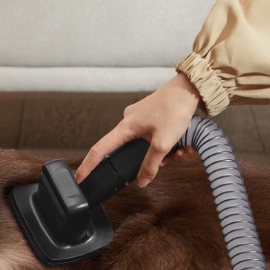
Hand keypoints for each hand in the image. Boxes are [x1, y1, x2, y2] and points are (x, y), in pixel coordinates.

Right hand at [75, 72, 201, 186]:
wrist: (188, 89)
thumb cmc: (174, 109)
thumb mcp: (163, 142)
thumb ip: (151, 164)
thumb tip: (142, 181)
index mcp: (125, 127)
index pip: (100, 150)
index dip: (89, 165)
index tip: (80, 177)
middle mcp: (128, 121)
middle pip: (127, 149)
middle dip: (146, 160)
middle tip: (165, 161)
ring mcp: (139, 118)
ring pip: (144, 144)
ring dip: (161, 151)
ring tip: (179, 149)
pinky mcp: (150, 116)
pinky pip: (152, 135)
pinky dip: (164, 142)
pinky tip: (180, 143)